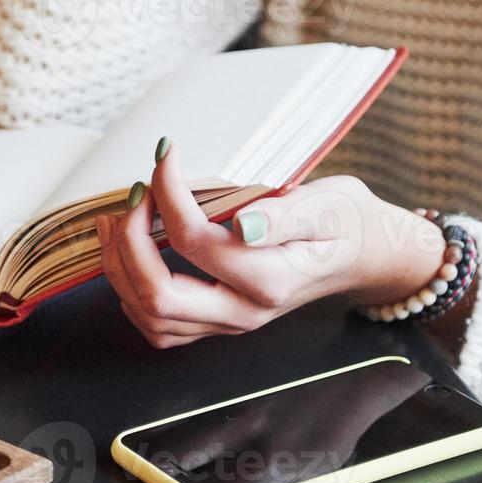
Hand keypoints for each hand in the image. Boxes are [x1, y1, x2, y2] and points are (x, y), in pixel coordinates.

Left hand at [95, 141, 447, 347]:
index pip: (193, 240)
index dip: (167, 194)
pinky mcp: (218, 324)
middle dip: (129, 244)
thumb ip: (283, 216)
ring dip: (120, 270)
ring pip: (151, 317)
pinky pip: (161, 327)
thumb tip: (241, 223)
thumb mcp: (326, 205)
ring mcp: (229, 324)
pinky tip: (128, 256)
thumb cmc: (345, 220)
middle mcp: (244, 312)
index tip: (165, 155)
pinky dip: (131, 293)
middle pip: (158, 295)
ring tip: (115, 222)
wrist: (365, 254)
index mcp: (269, 280)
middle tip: (131, 197)